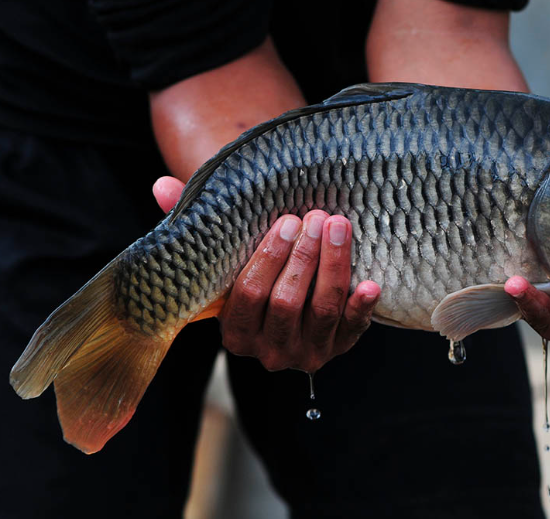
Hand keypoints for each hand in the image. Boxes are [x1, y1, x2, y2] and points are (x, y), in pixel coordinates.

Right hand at [153, 176, 380, 371]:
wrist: (291, 313)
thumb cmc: (253, 277)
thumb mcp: (223, 261)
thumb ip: (194, 225)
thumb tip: (162, 185)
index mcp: (235, 332)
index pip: (249, 294)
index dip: (269, 257)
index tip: (287, 221)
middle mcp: (269, 351)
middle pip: (286, 303)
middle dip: (303, 257)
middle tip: (317, 218)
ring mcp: (306, 353)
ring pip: (321, 311)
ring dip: (333, 267)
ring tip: (340, 227)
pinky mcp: (338, 348)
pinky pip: (353, 331)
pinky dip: (361, 308)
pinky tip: (370, 284)